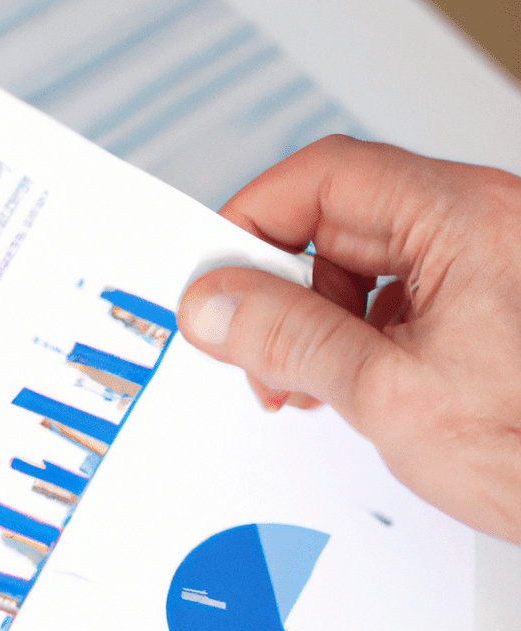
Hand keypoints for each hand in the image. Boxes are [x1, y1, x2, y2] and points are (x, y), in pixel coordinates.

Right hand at [178, 135, 520, 545]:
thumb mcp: (390, 393)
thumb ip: (289, 340)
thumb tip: (214, 304)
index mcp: (466, 221)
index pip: (325, 179)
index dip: (252, 221)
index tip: (212, 274)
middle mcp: (476, 230)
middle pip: (335, 223)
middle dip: (277, 289)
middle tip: (243, 345)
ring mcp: (476, 270)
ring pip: (354, 267)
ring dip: (306, 321)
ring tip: (295, 381)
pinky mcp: (472, 310)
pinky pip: (383, 302)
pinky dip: (343, 340)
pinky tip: (334, 383)